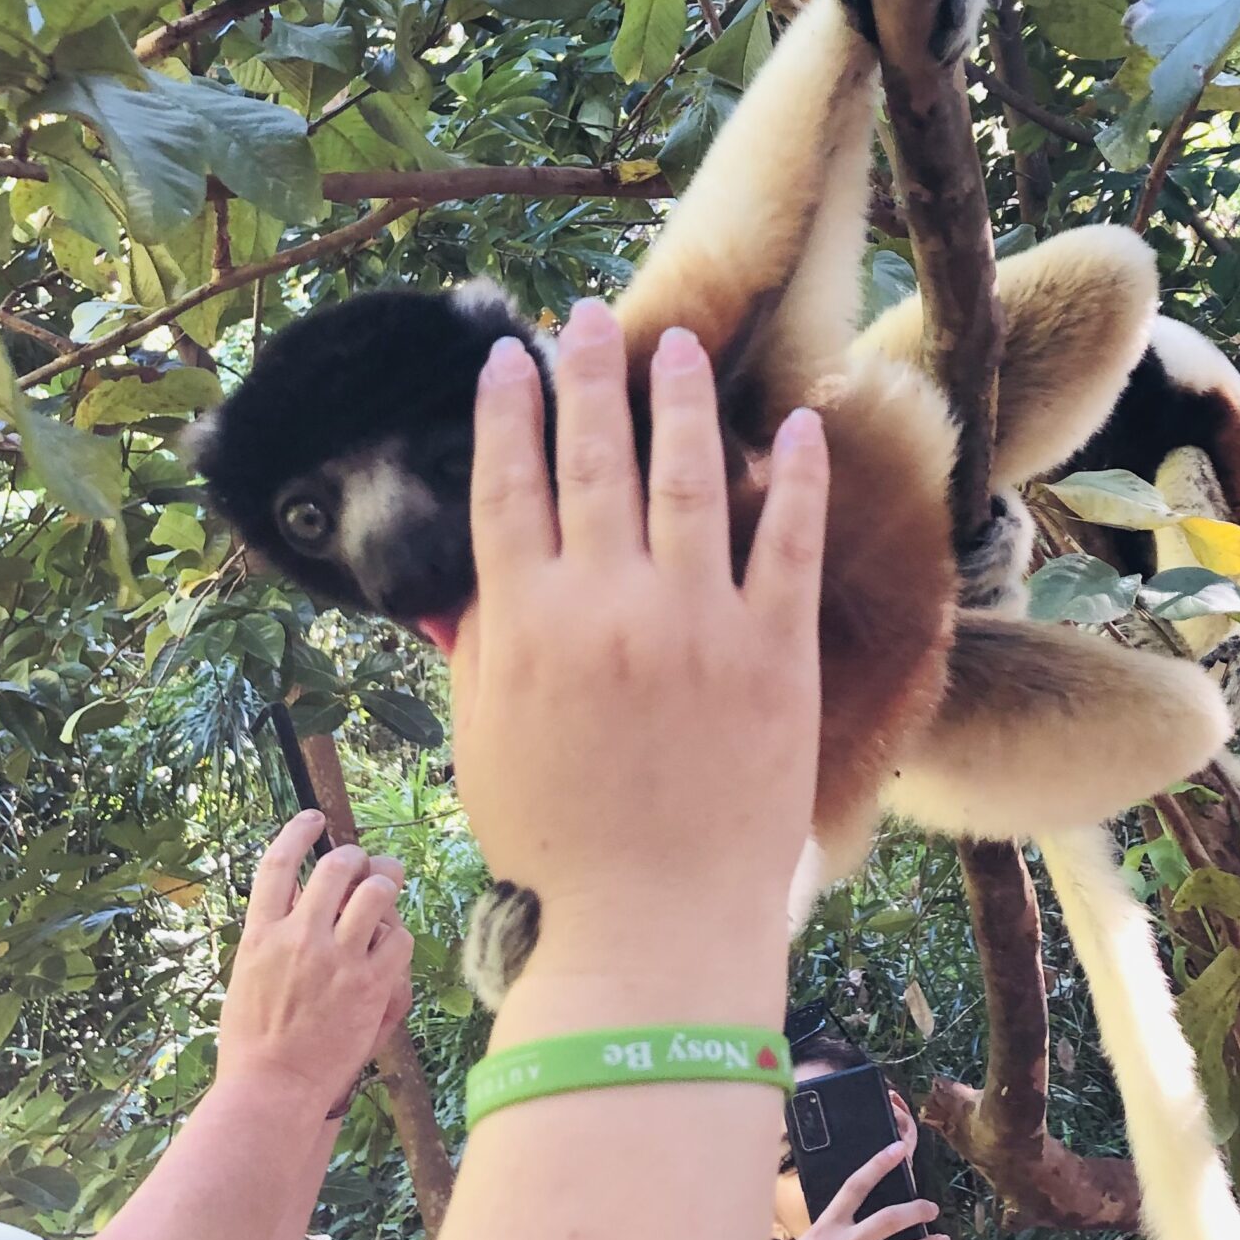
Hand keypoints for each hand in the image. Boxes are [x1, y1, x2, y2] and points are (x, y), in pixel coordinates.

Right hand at [215, 817, 413, 1113]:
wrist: (272, 1089)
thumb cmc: (252, 1042)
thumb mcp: (246, 977)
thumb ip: (268, 935)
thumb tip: (290, 897)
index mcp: (260, 934)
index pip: (278, 863)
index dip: (298, 831)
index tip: (314, 819)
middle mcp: (298, 937)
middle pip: (336, 867)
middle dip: (357, 857)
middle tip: (365, 863)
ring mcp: (336, 960)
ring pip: (376, 892)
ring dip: (385, 885)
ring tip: (386, 892)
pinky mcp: (369, 985)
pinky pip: (398, 938)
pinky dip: (398, 937)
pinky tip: (390, 946)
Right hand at [449, 301, 827, 985]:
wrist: (657, 922)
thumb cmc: (559, 844)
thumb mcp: (484, 746)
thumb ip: (472, 653)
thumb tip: (442, 588)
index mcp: (527, 625)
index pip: (508, 485)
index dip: (507, 410)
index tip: (507, 354)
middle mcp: (608, 604)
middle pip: (592, 458)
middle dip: (586, 374)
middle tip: (588, 317)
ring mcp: (697, 621)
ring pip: (687, 476)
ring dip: (680, 399)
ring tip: (676, 346)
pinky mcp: (774, 650)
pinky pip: (787, 540)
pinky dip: (794, 475)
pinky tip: (797, 423)